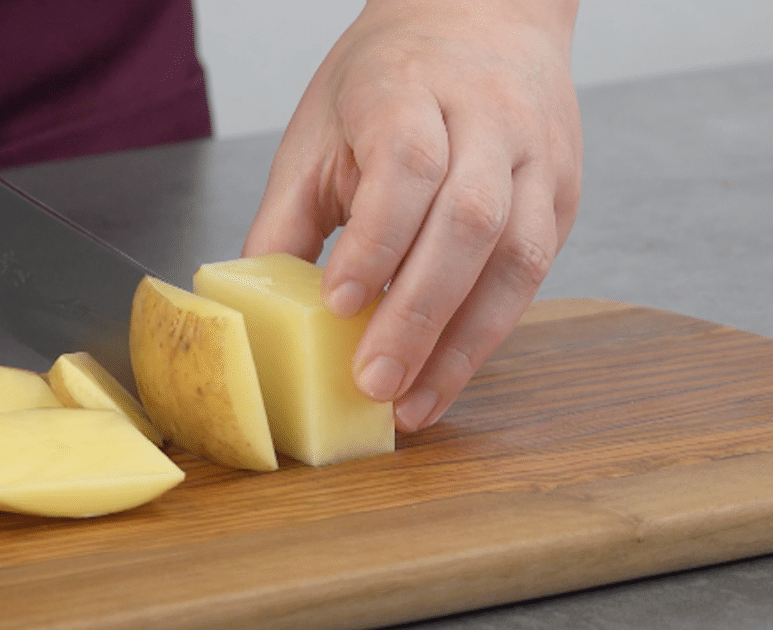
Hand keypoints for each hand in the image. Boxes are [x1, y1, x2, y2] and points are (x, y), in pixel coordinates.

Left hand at [242, 0, 581, 431]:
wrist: (480, 19)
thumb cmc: (387, 81)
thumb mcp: (318, 130)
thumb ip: (287, 218)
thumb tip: (255, 309)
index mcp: (412, 87)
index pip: (407, 164)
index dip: (377, 239)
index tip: (338, 303)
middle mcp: (490, 118)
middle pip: (468, 220)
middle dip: (418, 313)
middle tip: (372, 382)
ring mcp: (536, 156)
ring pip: (516, 257)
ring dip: (462, 343)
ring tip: (413, 404)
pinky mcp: (560, 194)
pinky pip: (533, 273)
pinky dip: (487, 332)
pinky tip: (447, 374)